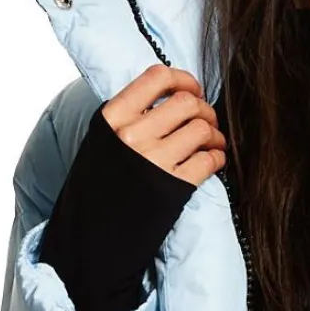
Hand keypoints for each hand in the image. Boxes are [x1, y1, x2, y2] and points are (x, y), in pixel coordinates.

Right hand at [103, 64, 227, 188]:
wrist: (92, 233)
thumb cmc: (99, 185)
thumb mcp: (102, 140)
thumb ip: (128, 118)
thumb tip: (166, 99)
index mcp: (114, 117)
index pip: (157, 77)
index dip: (183, 79)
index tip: (192, 90)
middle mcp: (133, 135)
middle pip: (187, 103)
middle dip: (204, 109)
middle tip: (206, 121)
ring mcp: (154, 161)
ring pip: (201, 129)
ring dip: (215, 134)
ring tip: (212, 142)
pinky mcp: (172, 187)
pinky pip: (208, 160)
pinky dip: (217, 158)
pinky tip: (213, 161)